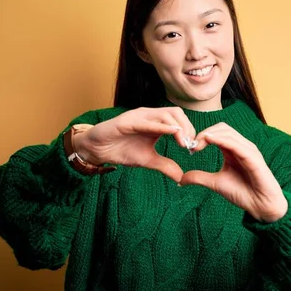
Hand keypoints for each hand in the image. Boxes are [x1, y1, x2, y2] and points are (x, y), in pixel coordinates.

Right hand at [73, 107, 195, 182]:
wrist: (97, 150)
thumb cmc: (121, 150)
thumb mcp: (147, 160)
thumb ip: (164, 165)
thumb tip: (181, 177)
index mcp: (156, 122)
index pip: (179, 119)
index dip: (189, 130)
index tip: (193, 147)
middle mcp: (149, 115)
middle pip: (176, 113)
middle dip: (187, 127)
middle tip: (190, 145)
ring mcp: (139, 116)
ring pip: (165, 114)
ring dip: (178, 127)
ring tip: (183, 142)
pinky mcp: (127, 121)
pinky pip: (147, 121)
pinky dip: (161, 126)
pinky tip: (172, 132)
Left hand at [179, 122, 287, 222]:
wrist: (260, 206)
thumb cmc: (242, 193)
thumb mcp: (215, 183)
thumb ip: (199, 178)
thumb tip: (180, 179)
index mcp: (232, 150)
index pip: (216, 132)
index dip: (201, 136)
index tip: (189, 148)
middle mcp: (241, 146)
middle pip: (221, 128)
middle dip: (204, 133)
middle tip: (192, 146)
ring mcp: (248, 150)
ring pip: (228, 133)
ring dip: (210, 135)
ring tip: (197, 145)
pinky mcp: (253, 157)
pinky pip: (237, 144)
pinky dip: (222, 140)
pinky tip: (210, 141)